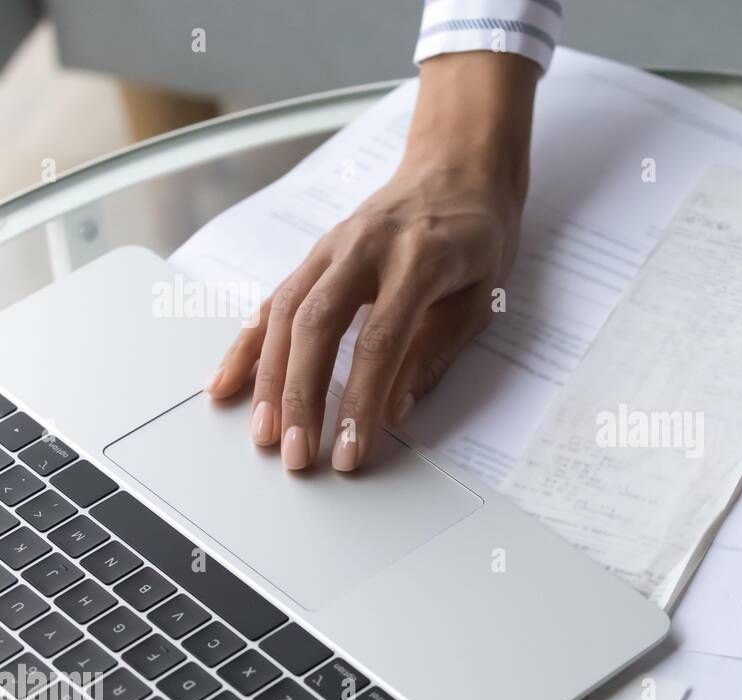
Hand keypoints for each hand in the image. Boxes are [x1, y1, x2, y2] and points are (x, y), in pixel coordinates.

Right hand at [205, 52, 537, 471]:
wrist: (458, 168)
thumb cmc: (476, 237)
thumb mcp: (479, 296)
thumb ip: (435, 352)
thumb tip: (394, 411)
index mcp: (417, 260)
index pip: (380, 341)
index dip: (360, 402)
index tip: (351, 453)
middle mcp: (364, 248)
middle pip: (318, 327)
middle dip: (301, 398)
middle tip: (296, 455)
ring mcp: (331, 247)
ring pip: (285, 314)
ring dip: (269, 379)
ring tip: (264, 435)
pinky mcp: (313, 255)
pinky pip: (273, 301)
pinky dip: (247, 345)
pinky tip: (228, 385)